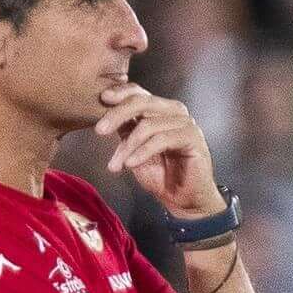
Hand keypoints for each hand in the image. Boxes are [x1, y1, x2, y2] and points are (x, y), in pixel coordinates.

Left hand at [95, 80, 224, 218]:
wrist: (184, 200)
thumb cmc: (161, 175)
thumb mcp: (134, 150)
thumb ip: (125, 131)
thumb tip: (104, 117)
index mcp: (160, 110)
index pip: (139, 93)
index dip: (120, 93)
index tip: (102, 98)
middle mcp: (174, 112)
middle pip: (142, 102)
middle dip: (117, 115)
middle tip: (100, 130)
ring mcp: (185, 123)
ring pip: (149, 124)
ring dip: (128, 146)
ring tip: (116, 164)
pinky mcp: (192, 137)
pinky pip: (161, 139)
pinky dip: (142, 152)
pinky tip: (130, 164)